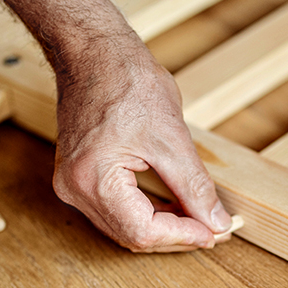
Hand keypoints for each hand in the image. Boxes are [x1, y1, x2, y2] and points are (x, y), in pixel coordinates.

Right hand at [51, 43, 231, 252]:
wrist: (93, 51)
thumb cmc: (124, 79)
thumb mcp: (172, 137)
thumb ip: (195, 187)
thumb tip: (215, 222)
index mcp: (92, 179)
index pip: (142, 231)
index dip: (182, 237)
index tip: (214, 233)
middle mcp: (74, 189)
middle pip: (132, 235)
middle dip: (176, 236)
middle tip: (213, 230)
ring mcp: (72, 184)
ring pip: (124, 227)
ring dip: (162, 228)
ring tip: (198, 220)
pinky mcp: (79, 177)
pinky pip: (116, 211)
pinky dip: (146, 214)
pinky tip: (173, 209)